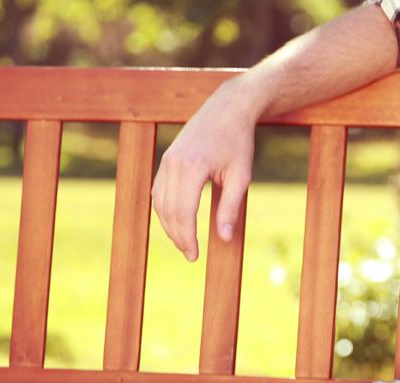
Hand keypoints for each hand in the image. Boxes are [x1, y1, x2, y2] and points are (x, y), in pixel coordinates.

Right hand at [151, 78, 261, 260]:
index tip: (195, 256)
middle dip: (177, 236)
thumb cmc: (238, 143)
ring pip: (159, 202)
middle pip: (168, 211)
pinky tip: (177, 222)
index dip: (187, 237)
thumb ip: (230, 207)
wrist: (227, 109)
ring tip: (184, 242)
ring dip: (169, 226)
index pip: (183, 213)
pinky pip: (158, 191)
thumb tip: (223, 238)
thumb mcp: (241, 176)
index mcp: (192, 167)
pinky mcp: (166, 159)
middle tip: (191, 255)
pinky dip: (164, 210)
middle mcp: (173, 163)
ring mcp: (166, 160)